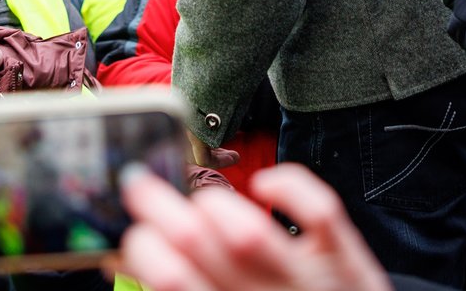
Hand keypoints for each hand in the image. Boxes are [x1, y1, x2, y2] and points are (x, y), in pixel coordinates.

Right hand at [117, 164, 389, 290]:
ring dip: (215, 205)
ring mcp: (308, 281)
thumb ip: (172, 290)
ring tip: (204, 204)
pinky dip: (289, 185)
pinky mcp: (344, 260)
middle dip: (159, 206)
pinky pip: (320, 212)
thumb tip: (121, 258)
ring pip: (250, 230)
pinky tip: (265, 186)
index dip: (143, 250)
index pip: (171, 281)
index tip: (135, 235)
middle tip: (138, 184)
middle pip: (199, 243)